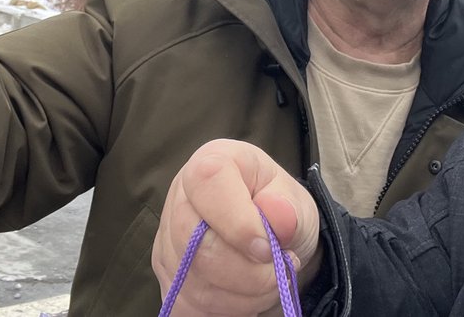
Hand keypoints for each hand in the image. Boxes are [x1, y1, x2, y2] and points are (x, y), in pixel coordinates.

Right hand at [153, 139, 321, 315]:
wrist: (273, 236)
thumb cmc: (280, 208)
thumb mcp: (295, 200)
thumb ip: (289, 208)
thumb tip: (280, 215)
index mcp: (212, 162)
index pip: (207, 182)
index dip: (238, 222)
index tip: (269, 247)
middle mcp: (180, 198)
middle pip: (196, 246)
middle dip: (248, 272)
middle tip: (279, 267)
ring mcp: (168, 241)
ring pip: (196, 283)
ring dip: (245, 294)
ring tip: (268, 278)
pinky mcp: (168, 278)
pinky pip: (189, 306)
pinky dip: (228, 308)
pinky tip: (246, 292)